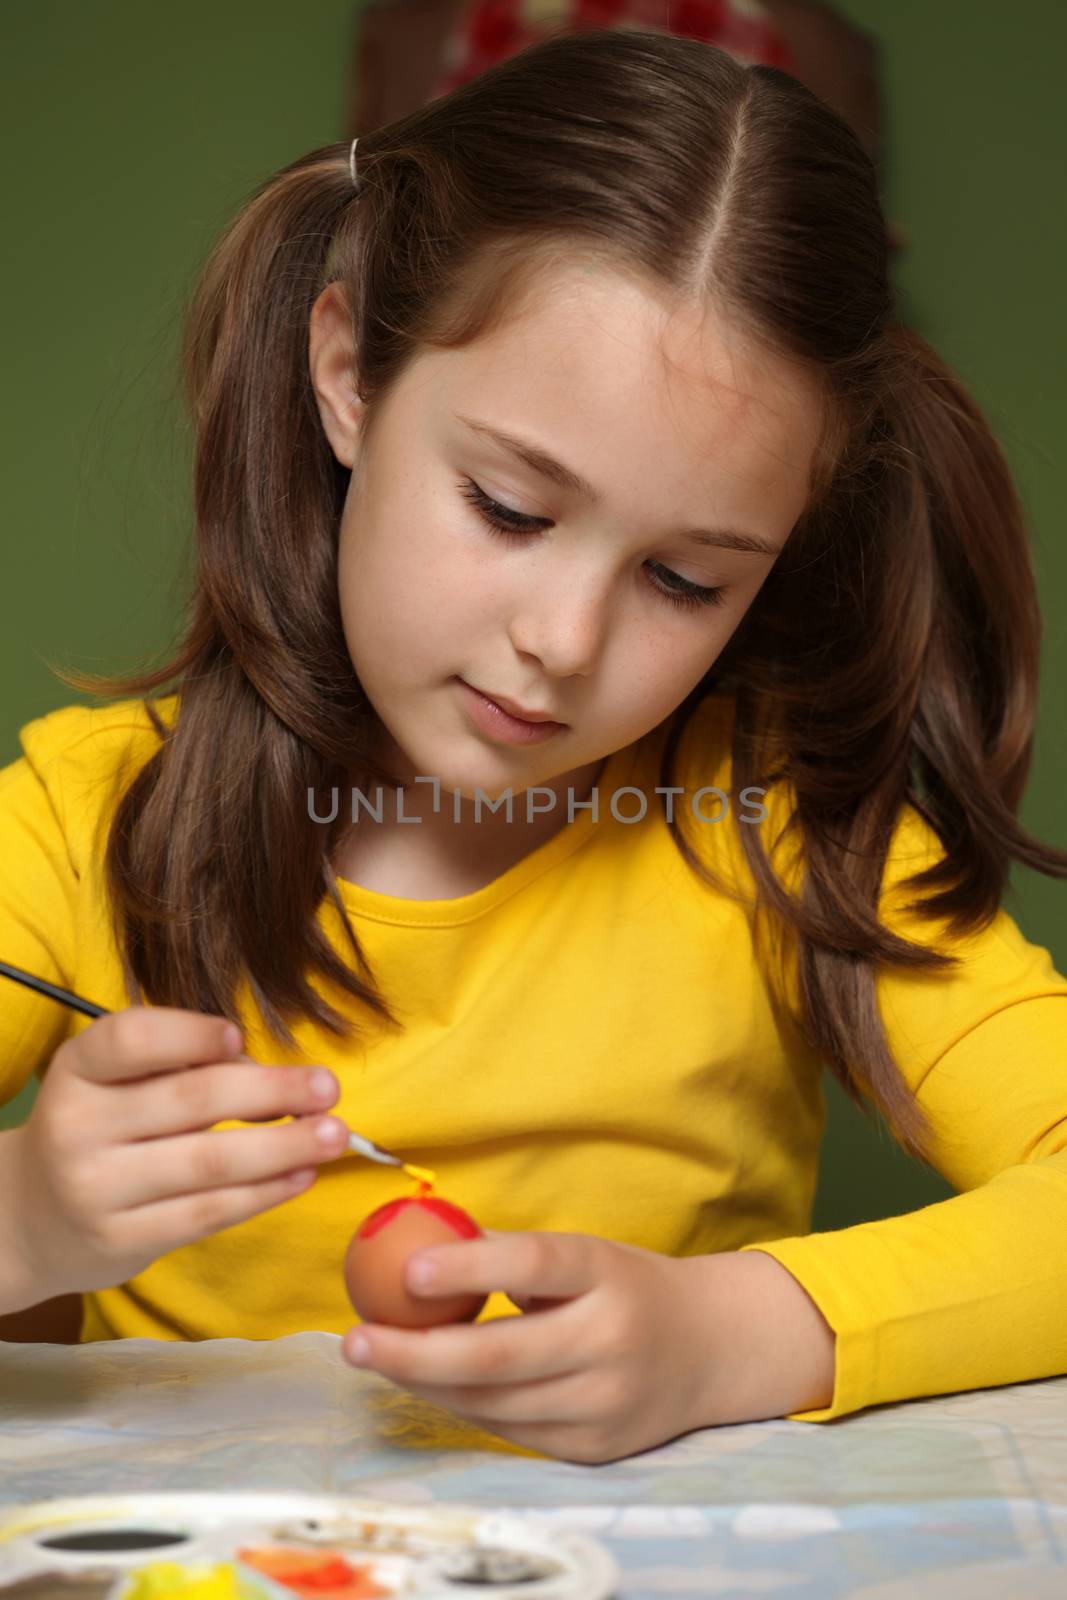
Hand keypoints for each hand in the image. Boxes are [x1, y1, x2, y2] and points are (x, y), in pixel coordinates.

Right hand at [9, 1007, 346, 1302]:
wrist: (29, 1218)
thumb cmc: (99, 1129)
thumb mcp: (113, 1083)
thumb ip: (178, 1068)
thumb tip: (268, 1075)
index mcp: (78, 1070)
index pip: (131, 1040)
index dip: (189, 1035)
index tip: (240, 1037)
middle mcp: (79, 1126)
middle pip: (191, 1101)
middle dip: (272, 1092)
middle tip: (328, 1087)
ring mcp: (97, 1189)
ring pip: (209, 1164)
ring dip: (284, 1147)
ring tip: (334, 1135)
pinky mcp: (122, 1241)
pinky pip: (207, 1213)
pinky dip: (263, 1193)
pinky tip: (300, 1175)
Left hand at [340, 1228, 711, 1464]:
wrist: (710, 1348)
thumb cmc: (624, 1286)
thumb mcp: (584, 1253)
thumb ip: (510, 1252)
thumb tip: (415, 1237)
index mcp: (608, 1273)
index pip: (535, 1264)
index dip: (471, 1267)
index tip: (407, 1271)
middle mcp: (611, 1340)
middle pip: (501, 1355)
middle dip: (415, 1353)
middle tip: (355, 1339)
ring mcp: (605, 1402)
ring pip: (494, 1403)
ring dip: (424, 1382)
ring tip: (374, 1357)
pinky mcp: (594, 1448)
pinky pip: (510, 1431)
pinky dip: (461, 1406)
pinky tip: (426, 1382)